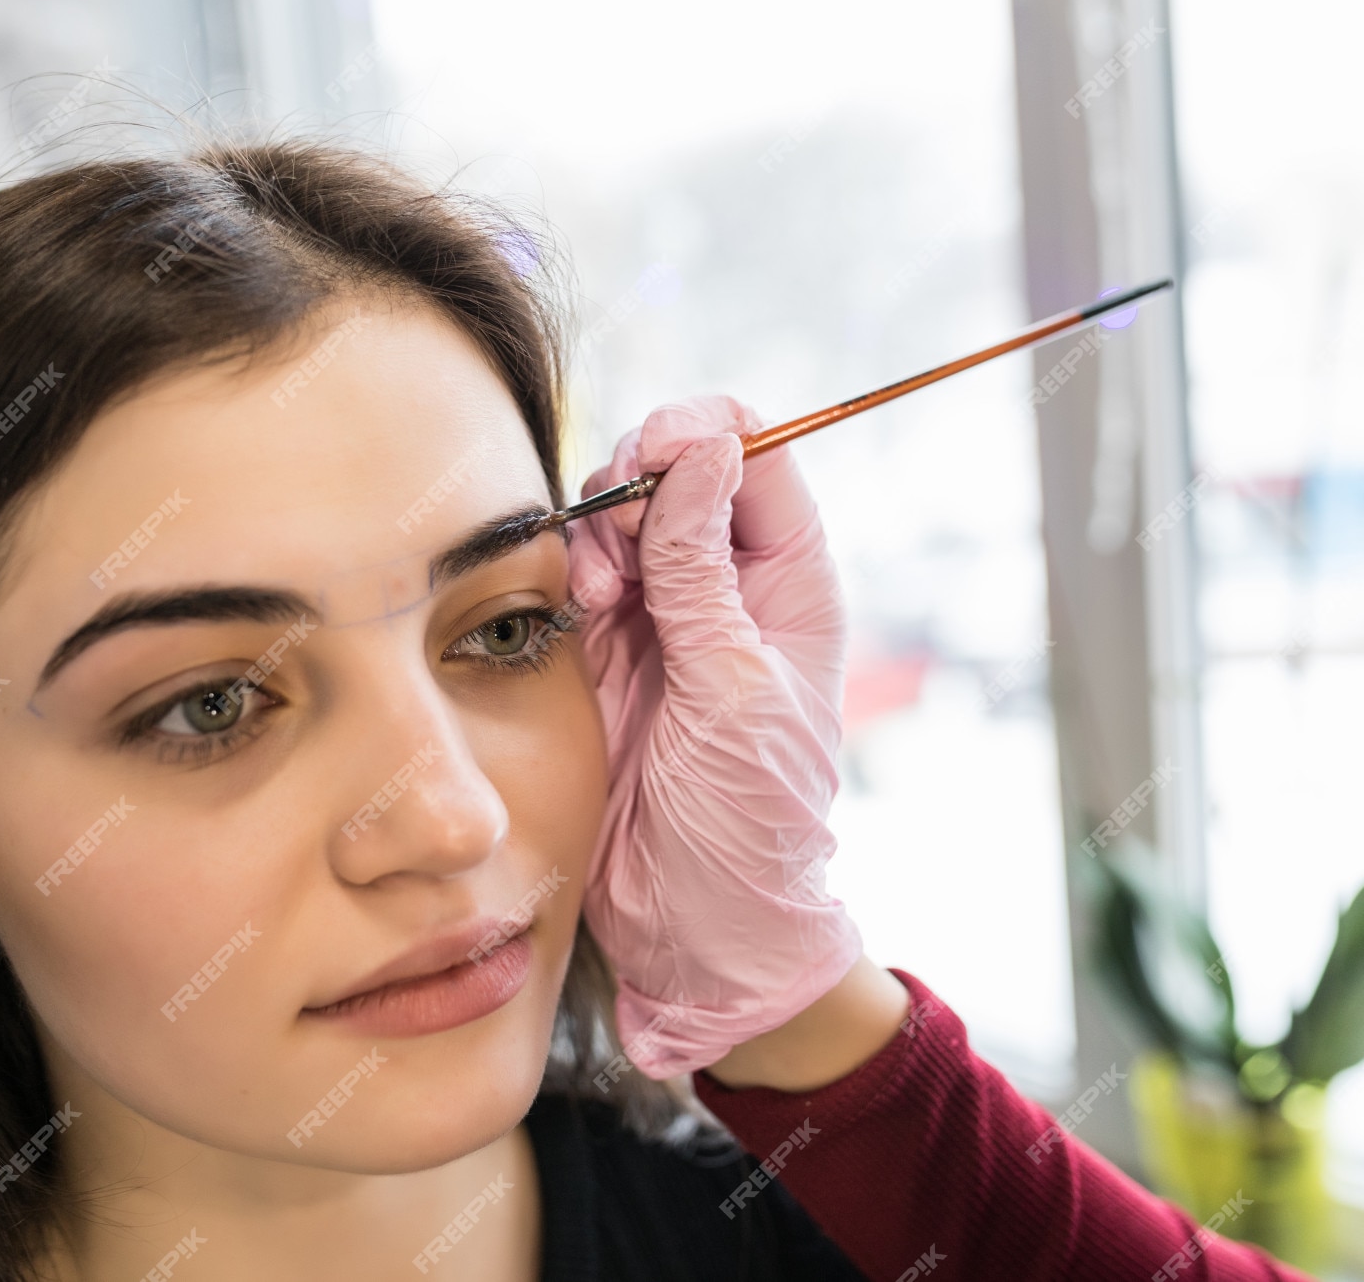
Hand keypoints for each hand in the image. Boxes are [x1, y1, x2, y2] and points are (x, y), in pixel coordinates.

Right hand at [567, 395, 862, 1078]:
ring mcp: (666, 618)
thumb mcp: (733, 690)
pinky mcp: (607, 653)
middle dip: (640, 479)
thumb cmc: (749, 823)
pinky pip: (580, 574)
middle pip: (680, 472)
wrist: (698, 927)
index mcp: (792, 585)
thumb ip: (703, 572)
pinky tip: (581, 605)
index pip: (760, 459)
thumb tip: (708, 451)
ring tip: (603, 591)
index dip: (709, 436)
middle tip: (623, 537)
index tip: (660, 450)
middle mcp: (731, 588)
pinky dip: (571, 571)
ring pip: (622, 516)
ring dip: (601, 528)